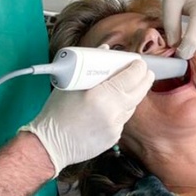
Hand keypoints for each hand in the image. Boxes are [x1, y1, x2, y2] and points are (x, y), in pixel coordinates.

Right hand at [20, 60, 153, 177]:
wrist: (50, 144)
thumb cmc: (56, 113)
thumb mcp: (71, 85)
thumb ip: (92, 67)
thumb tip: (105, 51)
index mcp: (102, 95)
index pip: (132, 77)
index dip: (139, 68)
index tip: (139, 63)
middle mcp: (112, 112)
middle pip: (140, 91)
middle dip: (145, 79)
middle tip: (145, 72)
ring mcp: (115, 126)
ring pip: (132, 106)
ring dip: (133, 95)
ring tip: (129, 86)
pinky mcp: (114, 137)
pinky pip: (123, 119)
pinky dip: (120, 111)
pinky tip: (112, 107)